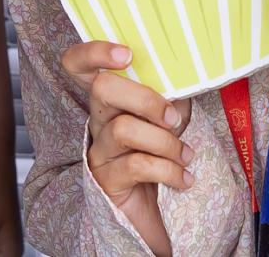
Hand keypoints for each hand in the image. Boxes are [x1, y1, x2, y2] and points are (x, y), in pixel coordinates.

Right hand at [63, 40, 193, 230]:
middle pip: (102, 88)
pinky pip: (137, 165)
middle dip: (145, 99)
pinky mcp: (106, 180)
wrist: (155, 216)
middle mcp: (99, 121)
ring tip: (186, 156)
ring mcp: (99, 151)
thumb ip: (171, 98)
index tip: (127, 54)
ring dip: (164, 141)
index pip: (80, 66)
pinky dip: (168, 170)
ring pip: (123, 128)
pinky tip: (184, 179)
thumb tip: (188, 76)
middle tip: (175, 119)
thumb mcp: (168, 123)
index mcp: (113, 101)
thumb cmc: (161, 160)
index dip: (94, 52)